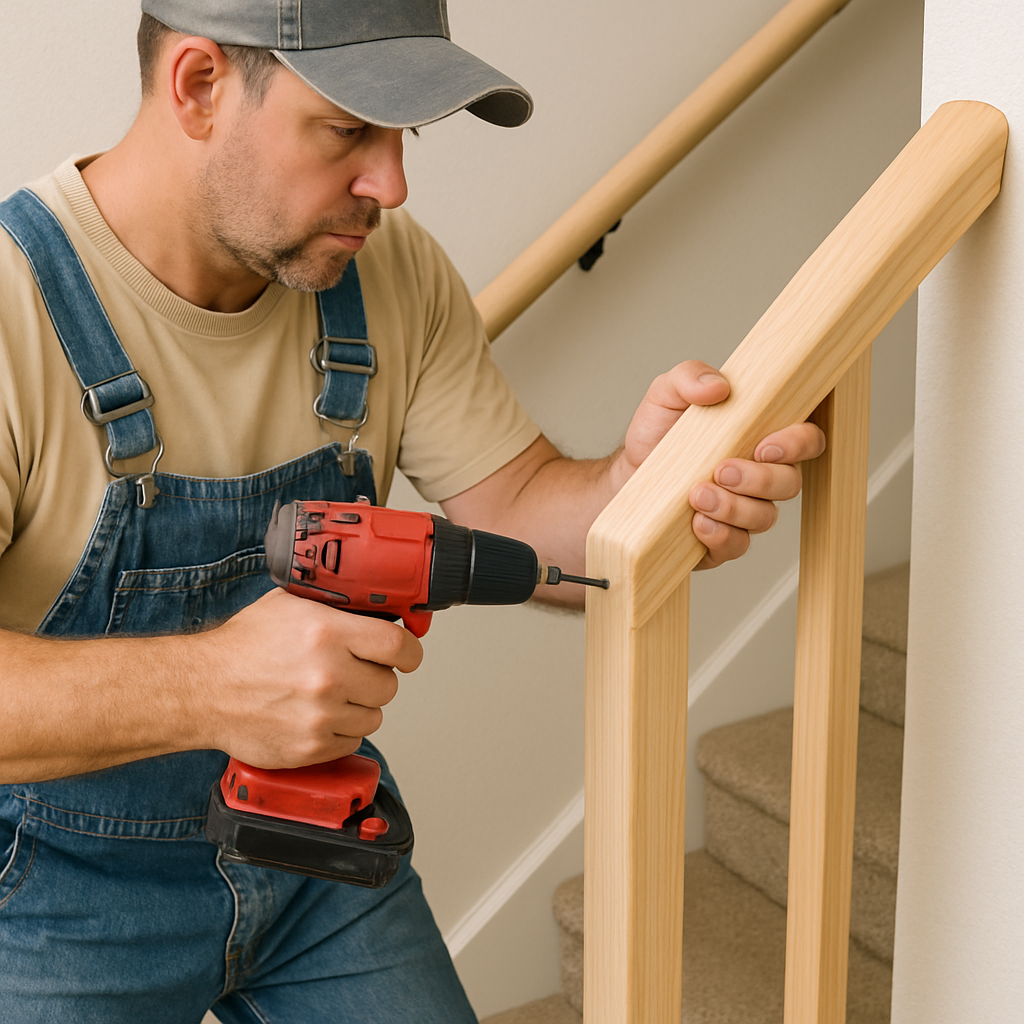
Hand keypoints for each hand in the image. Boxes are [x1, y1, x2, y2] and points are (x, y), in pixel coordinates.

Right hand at [195, 589, 422, 768]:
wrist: (201, 690)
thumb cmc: (242, 646)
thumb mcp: (290, 604)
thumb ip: (336, 606)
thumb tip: (379, 610)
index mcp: (328, 633)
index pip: (399, 646)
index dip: (409, 651)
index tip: (406, 654)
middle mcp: (329, 675)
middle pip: (390, 684)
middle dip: (376, 677)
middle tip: (352, 672)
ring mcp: (321, 715)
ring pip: (374, 715)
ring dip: (359, 706)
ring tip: (328, 695)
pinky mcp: (312, 747)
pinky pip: (352, 740)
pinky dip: (341, 731)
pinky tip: (316, 715)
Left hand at [620, 360, 825, 569]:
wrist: (625, 477)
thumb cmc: (656, 435)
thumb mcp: (665, 394)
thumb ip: (690, 376)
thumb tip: (719, 385)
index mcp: (760, 435)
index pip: (807, 439)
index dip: (798, 444)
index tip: (766, 445)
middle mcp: (761, 476)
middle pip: (789, 483)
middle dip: (758, 479)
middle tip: (721, 470)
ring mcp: (745, 510)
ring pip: (764, 517)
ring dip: (733, 507)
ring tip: (697, 494)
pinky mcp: (723, 540)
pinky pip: (737, 545)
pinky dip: (720, 535)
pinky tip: (697, 523)